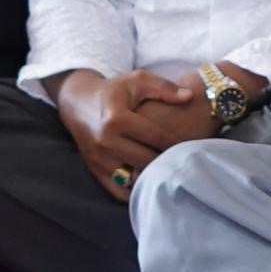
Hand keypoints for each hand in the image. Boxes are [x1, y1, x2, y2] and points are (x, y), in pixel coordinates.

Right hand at [56, 68, 212, 191]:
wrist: (78, 102)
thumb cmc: (114, 90)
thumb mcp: (137, 80)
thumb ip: (165, 88)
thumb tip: (189, 97)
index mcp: (117, 119)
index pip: (156, 137)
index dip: (177, 142)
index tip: (192, 143)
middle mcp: (106, 142)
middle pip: (147, 160)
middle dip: (167, 161)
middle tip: (184, 160)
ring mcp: (99, 159)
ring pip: (135, 178)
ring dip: (152, 176)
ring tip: (168, 170)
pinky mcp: (94, 171)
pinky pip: (119, 191)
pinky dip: (135, 190)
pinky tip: (149, 180)